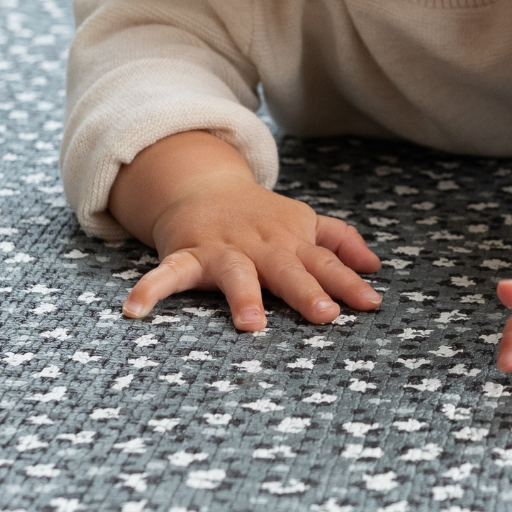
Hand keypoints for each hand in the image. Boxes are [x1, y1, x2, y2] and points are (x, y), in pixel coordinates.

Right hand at [107, 131, 380, 330]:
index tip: (370, 303)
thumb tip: (376, 267)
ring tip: (251, 324)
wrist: (203, 186)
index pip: (326, 263)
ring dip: (243, 296)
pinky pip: (168, 273)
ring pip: (235, 274)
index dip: (348, 283)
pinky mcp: (186, 253)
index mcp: (292, 241)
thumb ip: (340, 242)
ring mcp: (223, 249)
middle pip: (287, 269)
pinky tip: (135, 310)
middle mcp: (261, 246)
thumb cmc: (261, 217)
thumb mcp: (304, 222)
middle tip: (325, 315)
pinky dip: (151, 290)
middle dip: (305, 291)